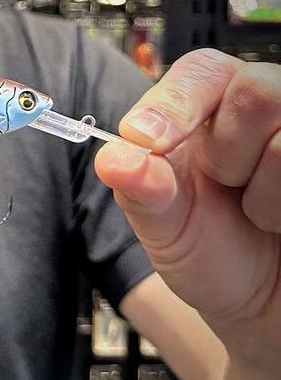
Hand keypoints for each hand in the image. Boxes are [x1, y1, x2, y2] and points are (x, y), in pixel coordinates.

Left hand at [95, 49, 280, 365]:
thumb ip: (140, 189)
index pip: (202, 70)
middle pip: (259, 90)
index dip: (175, 102)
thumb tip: (113, 160)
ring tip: (259, 212)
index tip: (147, 140)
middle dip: (230, 153)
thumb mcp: (165, 226)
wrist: (263, 308)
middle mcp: (268, 106)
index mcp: (212, 104)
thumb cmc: (212, 252)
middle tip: (227, 186)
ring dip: (265, 196)